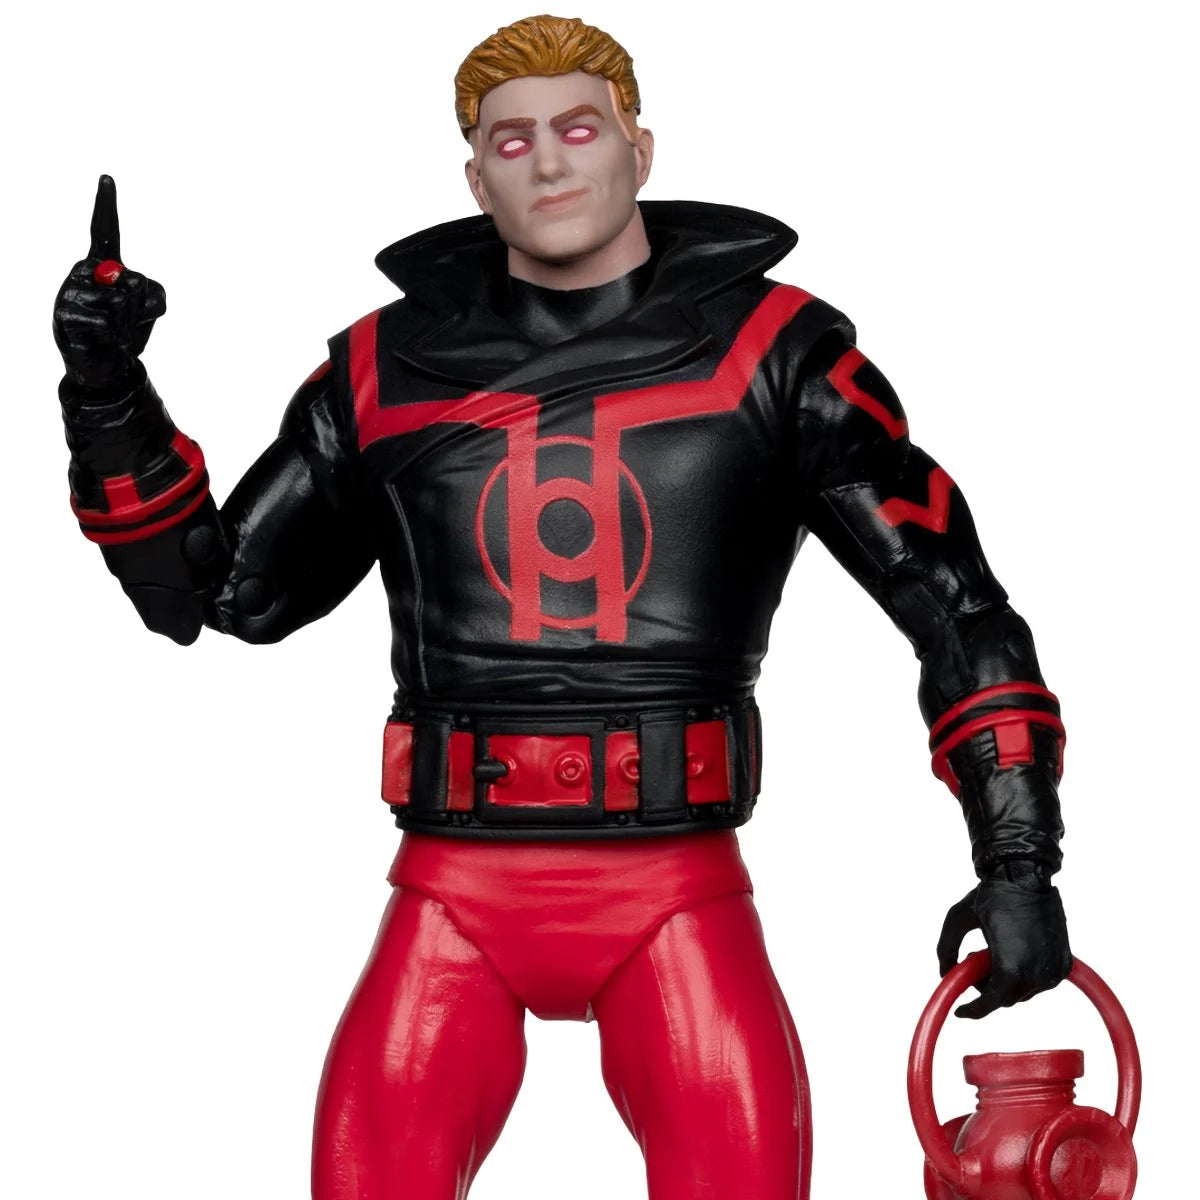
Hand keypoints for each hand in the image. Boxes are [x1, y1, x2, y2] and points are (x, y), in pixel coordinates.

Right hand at [53, 175, 166, 389]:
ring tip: (115, 331)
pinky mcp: (66, 314)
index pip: (105, 232)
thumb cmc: (127, 329)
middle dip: (142, 306)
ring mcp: (71, 291)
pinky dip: (115, 336)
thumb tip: (122, 288)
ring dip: (128, 323)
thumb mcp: (152, 307)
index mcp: (102, 264)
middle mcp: (83, 271)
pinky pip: (107, 322)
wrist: (105, 365)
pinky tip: (105, 340)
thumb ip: (153, 293)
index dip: (106, 205)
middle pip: (134, 279)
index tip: (107, 178)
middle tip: (126, 320)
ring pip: (121, 301)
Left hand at [936, 869, 1071, 1018]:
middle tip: (976, 959)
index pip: (990, 1003)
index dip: (973, 1010)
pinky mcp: (1064, 965)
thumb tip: (945, 975)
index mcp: (1010, 968)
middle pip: (1005, 998)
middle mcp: (1036, 975)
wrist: (1026, 875)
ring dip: (1005, 979)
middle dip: (987, 986)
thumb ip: (945, 950)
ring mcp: (1053, 972)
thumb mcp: (957, 919)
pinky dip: (1024, 973)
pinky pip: (1039, 981)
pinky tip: (1012, 949)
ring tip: (994, 948)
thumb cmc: (990, 895)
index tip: (961, 1011)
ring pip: (1023, 992)